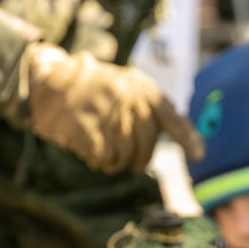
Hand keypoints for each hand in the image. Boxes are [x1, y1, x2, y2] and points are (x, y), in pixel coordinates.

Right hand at [23, 43, 204, 173]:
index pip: (170, 116)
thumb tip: (182, 130)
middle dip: (142, 158)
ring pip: (127, 154)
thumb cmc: (90, 88)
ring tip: (107, 156)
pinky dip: (101, 163)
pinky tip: (92, 154)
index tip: (199, 155)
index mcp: (139, 87)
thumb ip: (149, 104)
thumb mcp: (124, 84)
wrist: (49, 84)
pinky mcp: (88, 131)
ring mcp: (107, 115)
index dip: (187, 137)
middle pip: (147, 142)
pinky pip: (105, 159)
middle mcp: (127, 99)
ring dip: (119, 162)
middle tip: (134, 163)